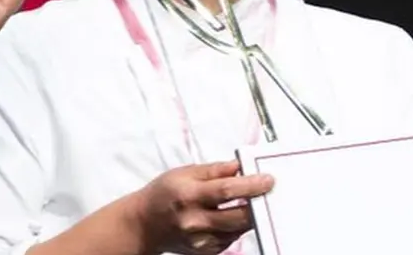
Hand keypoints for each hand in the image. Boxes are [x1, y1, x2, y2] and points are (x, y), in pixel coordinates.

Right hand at [131, 161, 273, 254]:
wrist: (144, 225)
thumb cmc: (162, 195)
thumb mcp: (184, 173)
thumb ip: (215, 170)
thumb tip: (240, 166)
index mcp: (189, 195)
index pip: (226, 190)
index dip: (251, 186)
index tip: (268, 180)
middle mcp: (194, 221)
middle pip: (238, 216)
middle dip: (257, 204)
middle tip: (268, 192)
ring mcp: (200, 240)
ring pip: (238, 230)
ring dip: (249, 216)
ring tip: (250, 202)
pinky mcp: (205, 252)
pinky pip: (231, 239)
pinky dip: (236, 227)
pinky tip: (231, 217)